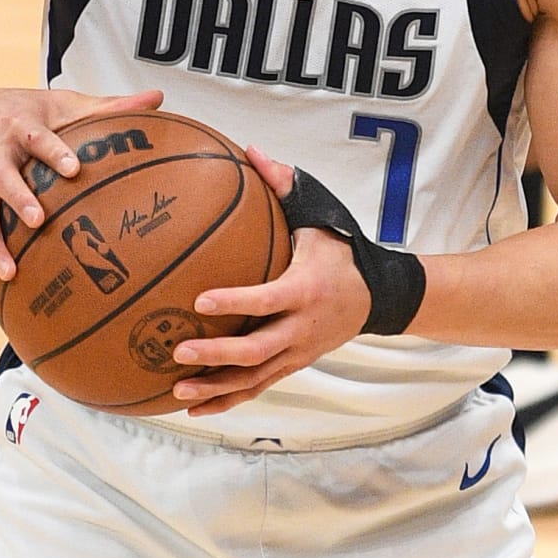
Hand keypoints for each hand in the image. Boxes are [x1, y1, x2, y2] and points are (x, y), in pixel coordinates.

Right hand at [0, 79, 164, 306]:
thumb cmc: (19, 111)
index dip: (54, 152)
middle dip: (17, 198)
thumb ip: (106, 106)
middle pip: (1, 178)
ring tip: (9, 274)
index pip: (38, 138)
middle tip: (36, 220)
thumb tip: (157, 99)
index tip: (73, 168)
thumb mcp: (60, 102)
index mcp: (19, 128)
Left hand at [170, 147, 370, 413]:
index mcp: (305, 290)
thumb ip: (285, 186)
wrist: (379, 295)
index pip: (267, 299)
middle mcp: (302, 328)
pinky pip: (257, 387)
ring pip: (254, 378)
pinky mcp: (292, 365)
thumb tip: (250, 151)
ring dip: (216, 387)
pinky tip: (194, 406)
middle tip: (178, 350)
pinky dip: (227, 399)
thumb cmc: (342, 251)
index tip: (200, 299)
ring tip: (177, 390)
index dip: (235, 301)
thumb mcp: (321, 215)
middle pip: (257, 350)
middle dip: (216, 354)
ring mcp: (298, 352)